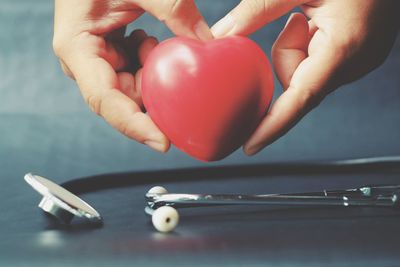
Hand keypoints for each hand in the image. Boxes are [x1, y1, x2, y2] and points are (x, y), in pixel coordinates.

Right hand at [53, 0, 211, 151]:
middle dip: (153, 92)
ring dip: (152, 72)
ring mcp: (97, 60)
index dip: (135, 126)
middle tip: (170, 64)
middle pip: (123, 99)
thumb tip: (209, 43)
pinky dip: (149, 63)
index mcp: (78, 48)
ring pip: (132, 88)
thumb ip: (175, 10)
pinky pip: (134, 73)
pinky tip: (147, 42)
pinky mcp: (109, 56)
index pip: (106, 101)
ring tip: (149, 40)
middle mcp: (85, 62)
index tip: (164, 142)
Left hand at [211, 0, 398, 154]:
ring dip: (297, 46)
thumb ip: (258, 9)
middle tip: (298, 17)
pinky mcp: (359, 55)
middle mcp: (356, 62)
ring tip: (311, 14)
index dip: (273, 126)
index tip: (249, 146)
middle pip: (298, 81)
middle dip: (286, 54)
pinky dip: (308, 44)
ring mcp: (361, 60)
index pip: (301, 99)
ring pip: (305, 71)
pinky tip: (319, 20)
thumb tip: (221, 35)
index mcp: (344, 47)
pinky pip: (318, 62)